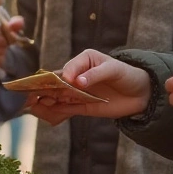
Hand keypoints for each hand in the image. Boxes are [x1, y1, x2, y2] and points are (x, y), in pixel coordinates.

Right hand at [27, 49, 151, 124]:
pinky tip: (45, 113)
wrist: (141, 94)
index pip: (69, 67)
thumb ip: (96, 74)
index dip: (65, 75)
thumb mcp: (114, 70)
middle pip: (58, 82)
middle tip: (31, 94)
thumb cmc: (128, 75)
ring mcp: (79, 91)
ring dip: (47, 100)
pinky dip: (56, 111)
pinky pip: (67, 108)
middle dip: (45, 88)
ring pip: (59, 96)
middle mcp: (78, 75)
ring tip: (33, 106)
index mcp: (84, 60)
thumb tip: (78, 82)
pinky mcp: (83, 106)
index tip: (66, 81)